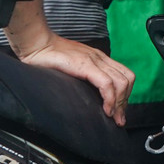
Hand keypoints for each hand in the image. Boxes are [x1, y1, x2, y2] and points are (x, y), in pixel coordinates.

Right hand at [17, 35, 133, 125]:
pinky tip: (105, 110)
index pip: (124, 75)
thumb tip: (87, 95)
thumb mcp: (72, 67)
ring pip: (122, 82)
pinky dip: (110, 100)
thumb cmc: (48, 58)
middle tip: (118, 118)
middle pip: (127, 79)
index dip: (125, 95)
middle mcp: (100, 58)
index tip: (118, 111)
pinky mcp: (86, 65)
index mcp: (99, 58)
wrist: (36, 44)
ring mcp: (94, 60)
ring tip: (112, 116)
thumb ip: (82, 76)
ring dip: (119, 103)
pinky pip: (107, 84)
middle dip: (125, 102)